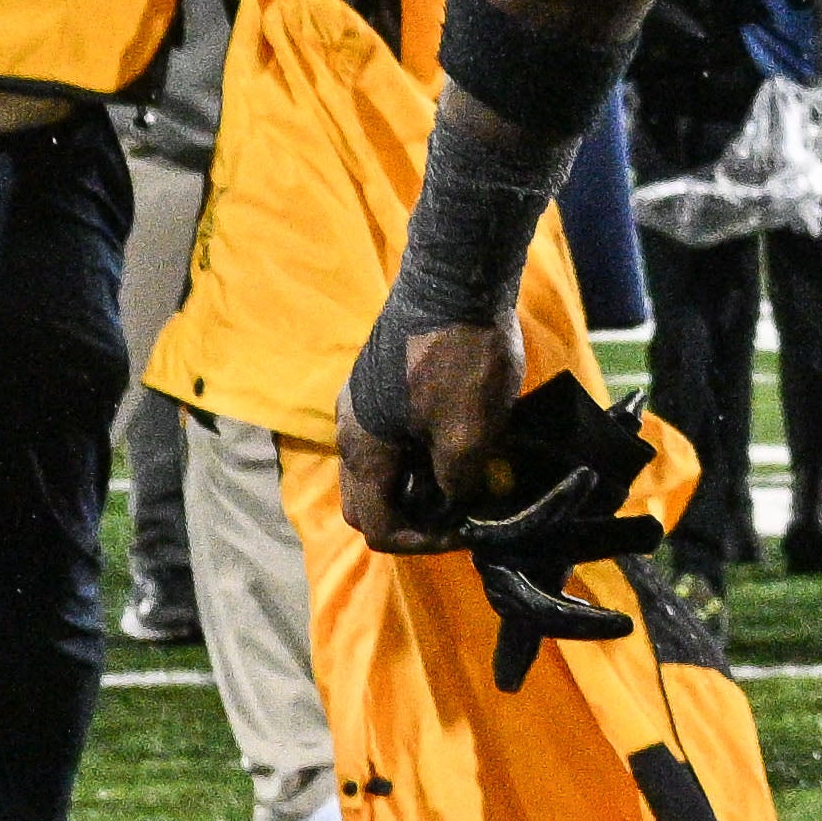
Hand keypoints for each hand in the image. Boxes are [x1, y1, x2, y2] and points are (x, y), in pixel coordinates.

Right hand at [337, 306, 523, 551]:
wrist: (456, 279)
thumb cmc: (461, 358)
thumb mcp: (470, 433)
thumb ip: (458, 481)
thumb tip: (457, 499)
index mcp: (363, 448)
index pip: (375, 525)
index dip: (419, 541)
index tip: (462, 529)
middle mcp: (351, 427)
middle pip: (368, 499)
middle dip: (410, 515)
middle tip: (456, 510)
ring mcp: (363, 400)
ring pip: (380, 465)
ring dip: (415, 480)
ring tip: (462, 475)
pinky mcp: (382, 379)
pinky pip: (391, 434)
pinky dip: (418, 450)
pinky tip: (455, 437)